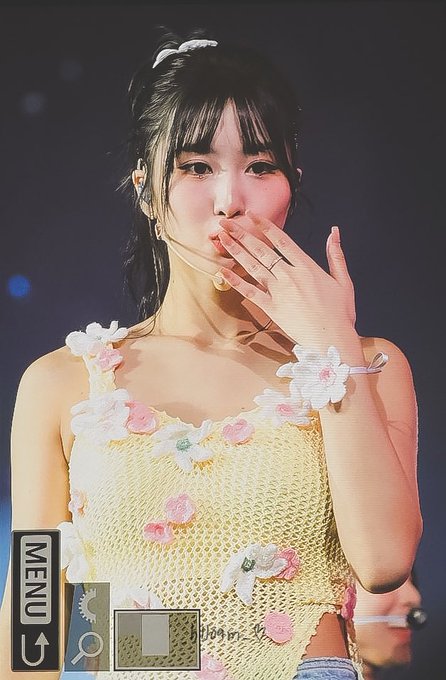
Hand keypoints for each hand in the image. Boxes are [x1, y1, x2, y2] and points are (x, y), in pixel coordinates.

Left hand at [216, 210, 357, 350]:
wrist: (332, 340)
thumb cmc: (340, 314)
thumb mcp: (343, 281)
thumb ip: (336, 255)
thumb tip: (334, 232)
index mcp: (307, 267)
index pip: (282, 240)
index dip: (265, 226)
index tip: (251, 215)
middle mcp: (290, 276)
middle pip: (262, 250)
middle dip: (242, 234)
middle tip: (225, 223)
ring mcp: (279, 292)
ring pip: (253, 267)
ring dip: (236, 252)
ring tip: (222, 239)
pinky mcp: (272, 309)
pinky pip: (251, 293)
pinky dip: (236, 282)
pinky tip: (223, 272)